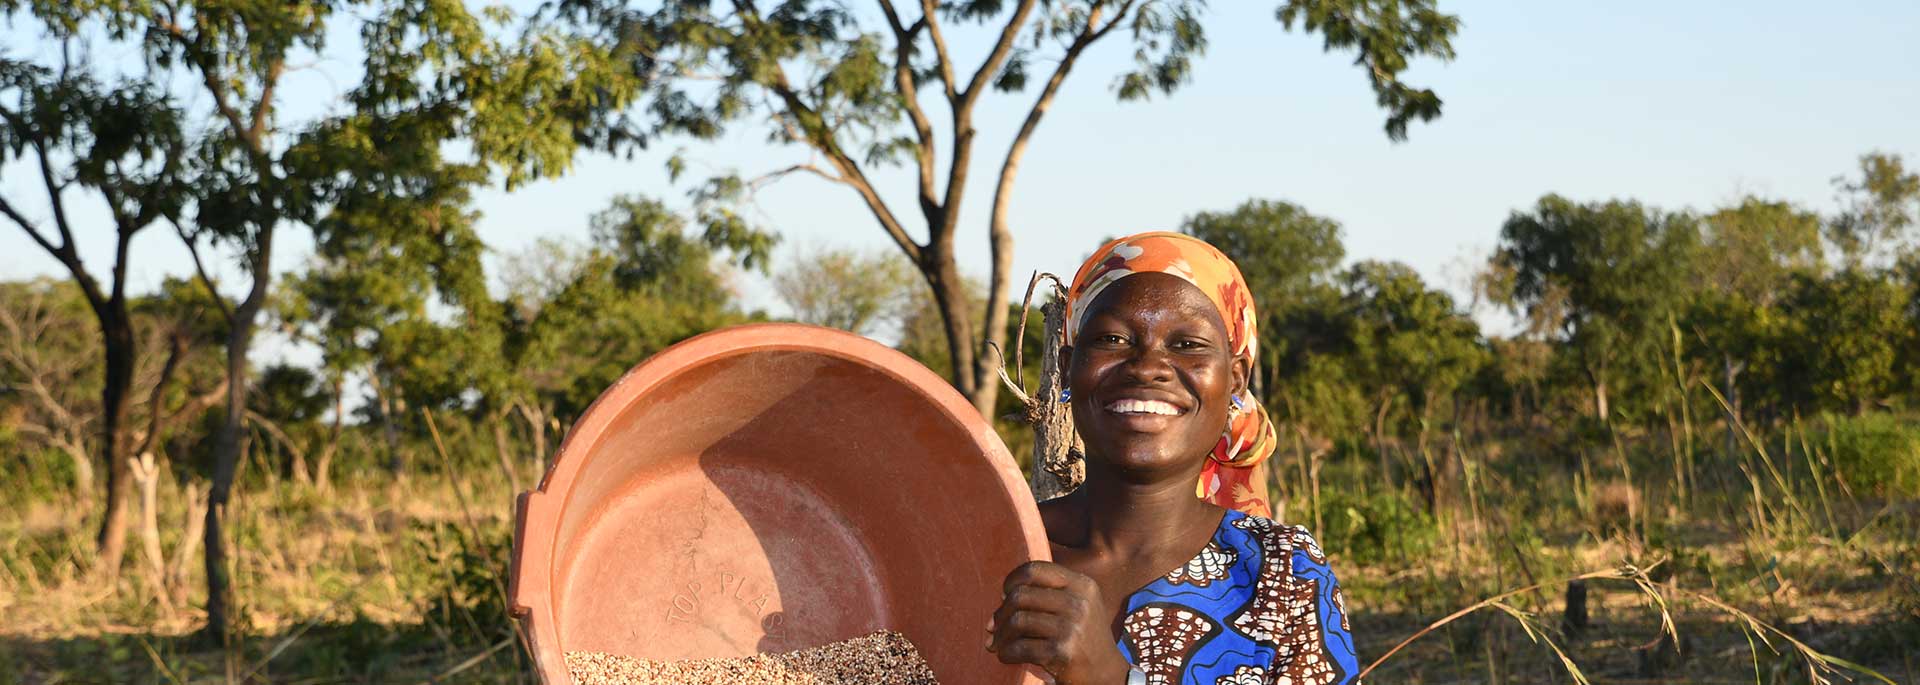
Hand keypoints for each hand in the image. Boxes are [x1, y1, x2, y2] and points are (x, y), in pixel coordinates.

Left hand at [987, 561, 1133, 683]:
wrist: (1105, 673)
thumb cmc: (1084, 637)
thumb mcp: (1079, 604)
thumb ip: (1050, 591)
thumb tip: (1004, 594)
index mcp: (1081, 585)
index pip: (1035, 570)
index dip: (1012, 580)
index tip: (1004, 595)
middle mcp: (1078, 602)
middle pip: (1020, 596)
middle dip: (1000, 613)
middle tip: (994, 626)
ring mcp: (1071, 627)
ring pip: (1017, 621)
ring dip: (1001, 635)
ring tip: (997, 643)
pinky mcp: (1062, 651)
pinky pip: (1020, 647)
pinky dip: (1006, 653)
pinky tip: (1006, 656)